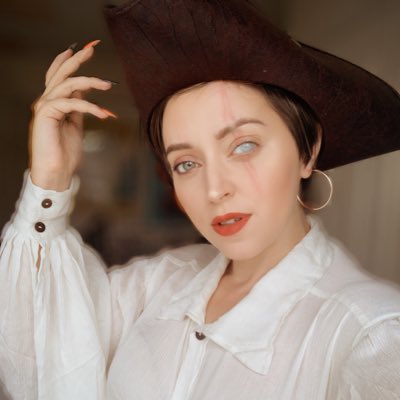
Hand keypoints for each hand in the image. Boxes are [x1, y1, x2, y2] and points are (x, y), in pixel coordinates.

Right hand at [29, 40, 115, 190]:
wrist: (56, 173)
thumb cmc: (65, 152)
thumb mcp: (75, 124)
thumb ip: (78, 107)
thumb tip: (86, 92)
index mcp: (53, 103)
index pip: (59, 76)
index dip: (70, 61)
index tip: (86, 49)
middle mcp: (46, 101)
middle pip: (60, 73)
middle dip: (77, 59)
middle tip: (92, 48)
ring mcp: (44, 107)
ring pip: (67, 84)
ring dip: (90, 82)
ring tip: (108, 84)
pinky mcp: (46, 115)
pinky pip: (71, 103)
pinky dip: (90, 106)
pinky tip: (105, 113)